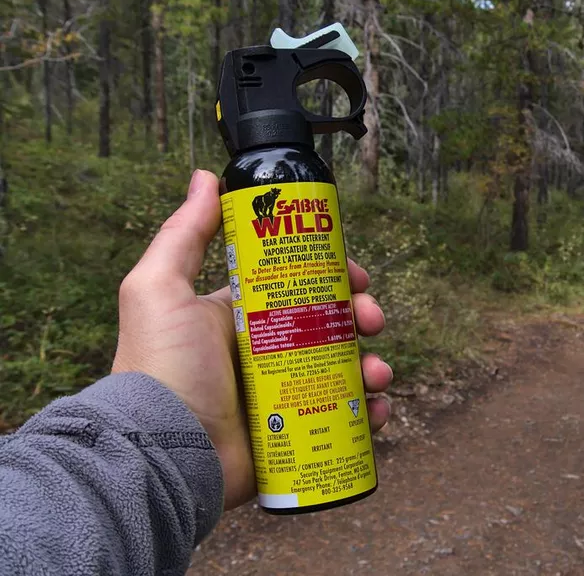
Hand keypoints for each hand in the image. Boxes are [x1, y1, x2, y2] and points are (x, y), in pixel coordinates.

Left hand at [112, 169, 391, 509]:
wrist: (163, 451)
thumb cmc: (163, 367)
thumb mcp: (161, 289)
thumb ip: (183, 234)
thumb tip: (206, 177)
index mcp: (243, 317)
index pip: (300, 286)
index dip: (334, 277)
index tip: (357, 276)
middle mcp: (266, 352)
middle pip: (331, 326)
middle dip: (361, 318)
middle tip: (372, 321)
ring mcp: (284, 394)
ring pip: (345, 370)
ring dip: (373, 365)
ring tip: (377, 373)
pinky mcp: (295, 432)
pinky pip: (346, 419)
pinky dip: (370, 413)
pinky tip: (377, 410)